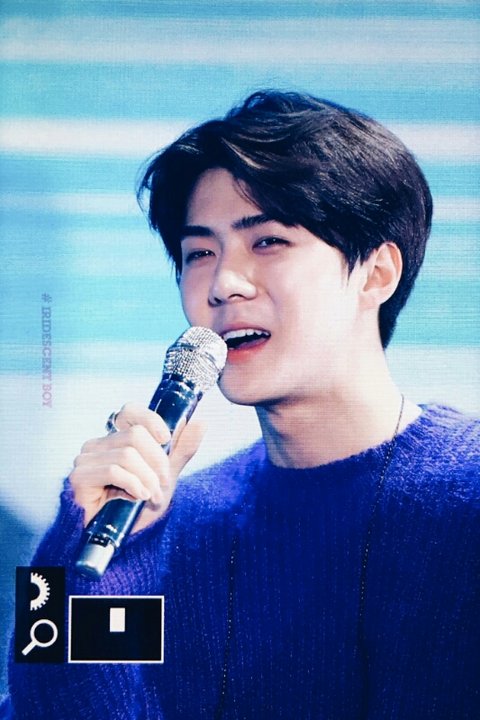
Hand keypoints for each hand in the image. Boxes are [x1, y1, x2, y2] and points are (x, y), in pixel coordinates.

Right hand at [69, 403, 203, 531]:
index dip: (150, 420)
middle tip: (163, 483)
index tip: (166, 439)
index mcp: (117, 438)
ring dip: (147, 478)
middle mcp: (98, 444)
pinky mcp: (80, 476)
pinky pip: (114, 470)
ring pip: (127, 454)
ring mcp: (86, 459)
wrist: (127, 536)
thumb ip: (181, 449)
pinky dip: (133, 484)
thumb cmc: (142, 504)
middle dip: (156, 462)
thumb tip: (201, 423)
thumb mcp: (167, 473)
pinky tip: (139, 496)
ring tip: (152, 495)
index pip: (130, 411)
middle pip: (135, 435)